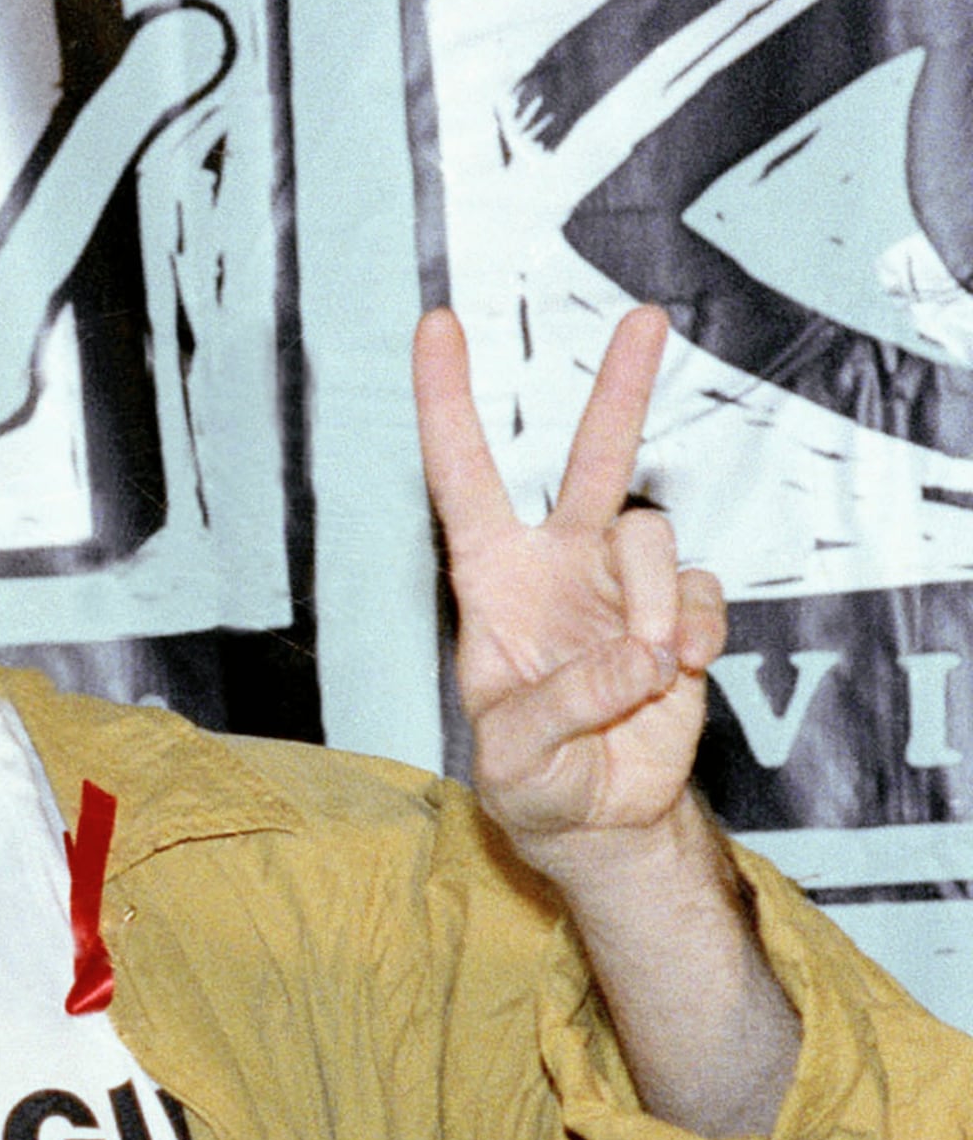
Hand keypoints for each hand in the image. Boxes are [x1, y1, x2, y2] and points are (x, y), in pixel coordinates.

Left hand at [416, 303, 729, 892]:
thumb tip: (639, 655)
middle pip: (591, 460)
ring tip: (643, 676)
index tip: (438, 325)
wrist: (600, 819)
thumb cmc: (531, 783)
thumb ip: (562, 705)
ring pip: (653, 539)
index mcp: (490, 583)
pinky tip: (674, 678)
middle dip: (620, 389)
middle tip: (645, 320)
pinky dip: (695, 637)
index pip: (462, 479)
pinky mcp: (679, 612)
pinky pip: (701, 593)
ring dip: (651, 609)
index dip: (447, 403)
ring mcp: (622, 585)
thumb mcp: (514, 759)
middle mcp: (557, 567)